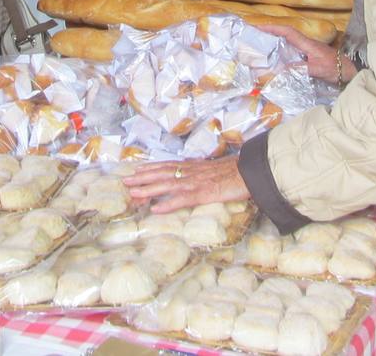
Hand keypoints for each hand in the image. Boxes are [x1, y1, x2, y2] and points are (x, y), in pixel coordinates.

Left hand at [124, 156, 249, 213]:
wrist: (250, 172)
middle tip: (125, 180)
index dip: (151, 168)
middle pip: (162, 173)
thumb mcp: (214, 168)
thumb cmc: (235, 171)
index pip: (168, 166)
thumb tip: (193, 169)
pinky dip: (168, 204)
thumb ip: (201, 169)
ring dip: (148, 189)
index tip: (136, 169)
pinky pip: (182, 200)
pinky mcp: (202, 194)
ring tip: (133, 193)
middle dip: (142, 177)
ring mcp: (195, 183)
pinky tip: (155, 209)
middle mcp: (190, 172)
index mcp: (193, 167)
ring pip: (167, 185)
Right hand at [260, 24, 351, 83]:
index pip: (287, 31)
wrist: (351, 70)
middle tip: (253, 35)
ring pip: (287, 43)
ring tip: (259, 47)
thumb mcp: (317, 69)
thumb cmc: (336, 68)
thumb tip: (280, 71)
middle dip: (269, 33)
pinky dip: (281, 53)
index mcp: (306, 43)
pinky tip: (275, 61)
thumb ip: (300, 69)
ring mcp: (307, 50)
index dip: (272, 28)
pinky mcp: (309, 57)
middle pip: (284, 35)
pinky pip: (291, 52)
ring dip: (274, 43)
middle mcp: (305, 44)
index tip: (258, 27)